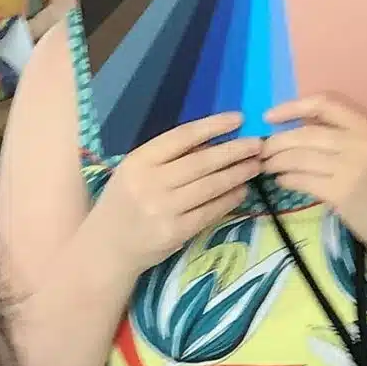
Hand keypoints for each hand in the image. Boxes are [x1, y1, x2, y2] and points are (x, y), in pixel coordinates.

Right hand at [87, 113, 263, 277]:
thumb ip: (169, 156)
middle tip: (258, 144)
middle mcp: (150, 183)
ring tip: (255, 165)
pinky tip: (242, 190)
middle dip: (234, 151)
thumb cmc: (125, 202)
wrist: (108, 246)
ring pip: (210, 186)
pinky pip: (210, 211)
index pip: (182, 136)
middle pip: (201, 162)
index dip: (213, 126)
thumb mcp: (136, 171)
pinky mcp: (175, 232)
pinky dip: (229, 199)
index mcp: (139, 160)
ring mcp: (163, 209)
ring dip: (237, 174)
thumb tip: (213, 140)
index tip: (238, 119)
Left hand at [261, 93, 366, 266]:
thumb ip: (342, 136)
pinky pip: (302, 180)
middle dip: (276, 142)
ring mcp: (351, 168)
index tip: (270, 117)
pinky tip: (282, 182)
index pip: (323, 103)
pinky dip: (286, 180)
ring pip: (299, 157)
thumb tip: (296, 127)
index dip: (291, 107)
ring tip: (268, 166)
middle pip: (305, 133)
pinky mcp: (342, 193)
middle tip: (262, 151)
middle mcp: (360, 142)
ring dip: (276, 162)